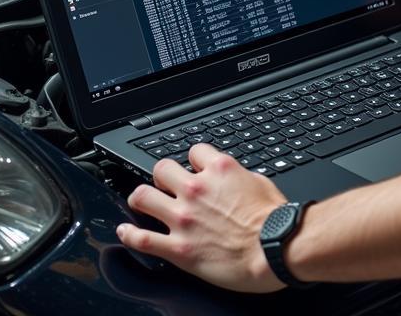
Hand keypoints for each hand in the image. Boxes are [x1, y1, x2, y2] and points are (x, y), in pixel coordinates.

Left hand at [117, 145, 289, 292]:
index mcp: (220, 170)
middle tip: (165, 186)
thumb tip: (231, 179)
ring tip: (141, 203)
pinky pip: (141, 238)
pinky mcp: (178, 248)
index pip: (194, 151)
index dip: (193, 160)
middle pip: (161, 168)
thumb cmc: (274, 220)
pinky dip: (129, 234)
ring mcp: (183, 218)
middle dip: (163, 176)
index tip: (194, 169)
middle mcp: (196, 189)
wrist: (274, 249)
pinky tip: (126, 231)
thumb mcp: (260, 182)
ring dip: (140, 199)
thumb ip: (238, 177)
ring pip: (143, 196)